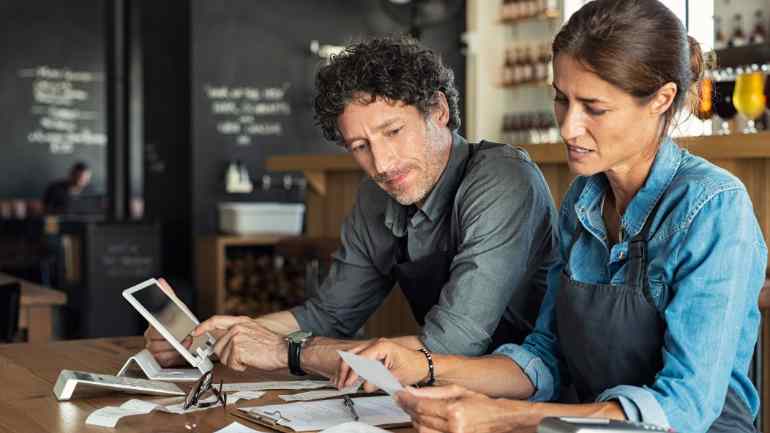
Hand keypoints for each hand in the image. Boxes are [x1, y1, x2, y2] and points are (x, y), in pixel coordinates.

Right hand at [143, 278, 189, 366]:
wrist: (186, 341)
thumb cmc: (179, 325)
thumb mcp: (177, 308)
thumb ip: (168, 295)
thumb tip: (161, 282)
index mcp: (153, 323)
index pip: (150, 321)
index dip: (155, 322)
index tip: (160, 324)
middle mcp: (150, 335)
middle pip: (155, 337)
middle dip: (170, 336)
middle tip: (182, 334)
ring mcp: (153, 347)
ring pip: (159, 348)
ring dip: (174, 346)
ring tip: (184, 342)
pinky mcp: (159, 359)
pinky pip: (163, 359)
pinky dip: (173, 356)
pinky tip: (180, 351)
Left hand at [193, 315, 287, 370]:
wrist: (283, 351)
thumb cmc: (271, 345)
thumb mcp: (253, 331)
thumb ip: (237, 333)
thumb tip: (223, 341)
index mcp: (241, 321)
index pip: (216, 320)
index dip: (203, 326)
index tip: (195, 332)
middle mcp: (237, 328)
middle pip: (218, 346)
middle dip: (226, 355)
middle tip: (240, 357)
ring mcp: (236, 338)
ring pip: (223, 356)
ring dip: (234, 362)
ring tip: (249, 357)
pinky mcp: (237, 349)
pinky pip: (231, 364)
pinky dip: (240, 367)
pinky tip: (250, 361)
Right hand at [334, 338, 427, 391]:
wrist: (423, 364)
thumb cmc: (414, 367)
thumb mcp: (396, 376)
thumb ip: (378, 381)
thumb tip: (365, 386)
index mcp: (381, 346)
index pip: (360, 359)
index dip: (352, 373)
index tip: (348, 384)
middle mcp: (376, 344)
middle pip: (352, 354)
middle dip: (344, 370)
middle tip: (341, 384)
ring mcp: (374, 347)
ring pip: (352, 355)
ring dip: (346, 369)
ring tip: (342, 382)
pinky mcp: (375, 353)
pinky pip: (358, 358)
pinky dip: (352, 367)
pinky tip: (349, 377)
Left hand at [396, 385, 533, 432]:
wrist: (500, 421)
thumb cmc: (482, 405)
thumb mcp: (458, 391)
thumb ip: (432, 392)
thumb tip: (411, 392)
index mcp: (455, 411)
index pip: (421, 406)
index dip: (406, 401)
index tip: (399, 396)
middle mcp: (454, 428)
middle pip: (420, 420)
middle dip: (410, 410)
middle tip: (406, 401)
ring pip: (422, 432)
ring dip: (417, 421)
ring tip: (418, 411)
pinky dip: (425, 430)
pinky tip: (426, 422)